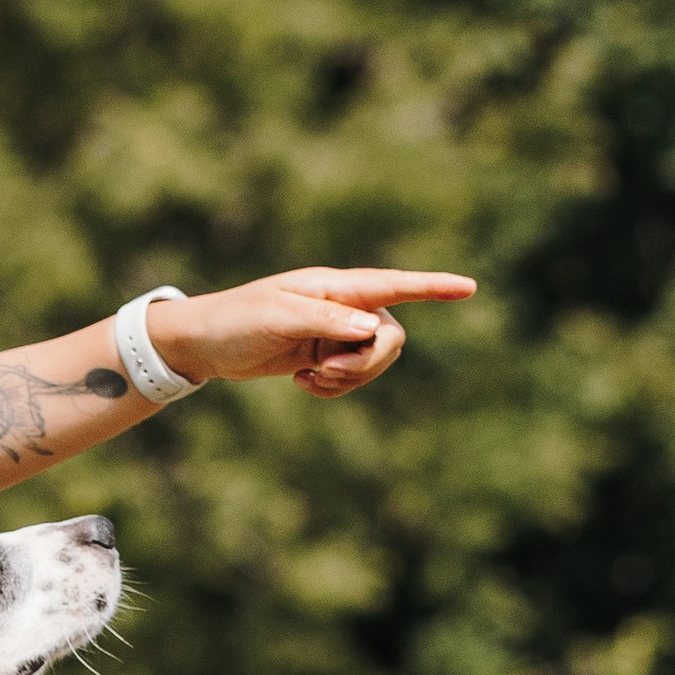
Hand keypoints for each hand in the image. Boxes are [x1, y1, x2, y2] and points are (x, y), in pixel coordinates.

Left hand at [148, 269, 476, 397]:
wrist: (205, 342)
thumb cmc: (236, 320)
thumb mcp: (278, 318)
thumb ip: (325, 320)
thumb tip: (372, 327)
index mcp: (335, 287)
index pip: (394, 285)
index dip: (433, 287)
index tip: (469, 287)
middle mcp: (343, 306)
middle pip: (391, 337)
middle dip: (368, 363)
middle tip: (326, 372)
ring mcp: (335, 332)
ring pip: (374, 361)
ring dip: (349, 380)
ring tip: (309, 379)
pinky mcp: (325, 355)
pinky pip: (352, 378)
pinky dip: (334, 389)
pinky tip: (303, 383)